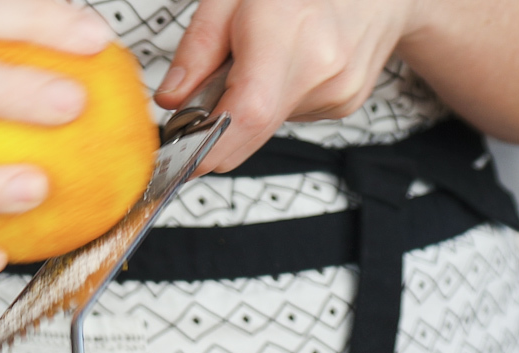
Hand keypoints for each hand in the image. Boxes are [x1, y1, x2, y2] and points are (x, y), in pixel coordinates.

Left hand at [154, 0, 416, 172]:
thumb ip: (199, 46)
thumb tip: (172, 100)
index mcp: (288, 31)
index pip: (248, 112)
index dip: (209, 144)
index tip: (180, 154)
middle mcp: (322, 68)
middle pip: (254, 130)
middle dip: (218, 133)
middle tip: (203, 105)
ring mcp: (340, 90)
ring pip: (269, 126)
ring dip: (251, 106)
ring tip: (265, 58)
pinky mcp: (345, 104)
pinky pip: (292, 116)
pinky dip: (277, 100)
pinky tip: (290, 64)